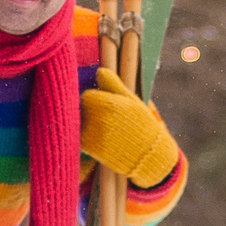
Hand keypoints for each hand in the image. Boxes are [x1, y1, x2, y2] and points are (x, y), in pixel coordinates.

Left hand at [78, 70, 181, 185]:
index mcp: (106, 103)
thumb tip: (99, 70)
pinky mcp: (88, 147)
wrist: (146, 155)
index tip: (106, 107)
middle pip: (81, 108)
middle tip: (107, 121)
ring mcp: (90, 133)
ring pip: (78, 121)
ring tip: (106, 131)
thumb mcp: (131, 101)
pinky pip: (79, 136)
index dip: (96, 100)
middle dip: (90, 112)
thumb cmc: (141, 125)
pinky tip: (101, 140)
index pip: (87, 96)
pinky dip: (85, 136)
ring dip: (86, 124)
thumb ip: (113, 84)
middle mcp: (96, 118)